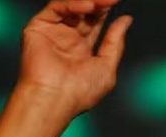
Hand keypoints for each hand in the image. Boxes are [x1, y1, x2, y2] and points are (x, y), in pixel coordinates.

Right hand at [18, 0, 131, 115]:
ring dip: (89, 2)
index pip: (95, 22)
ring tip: (103, 1)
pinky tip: (88, 5)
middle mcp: (67, 39)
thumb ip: (115, 42)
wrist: (55, 98)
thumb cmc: (81, 91)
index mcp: (82, 50)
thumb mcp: (107, 66)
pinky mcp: (38, 27)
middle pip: (84, 12)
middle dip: (99, 4)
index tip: (117, 1)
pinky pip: (56, 7)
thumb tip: (126, 20)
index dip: (105, 11)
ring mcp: (52, 32)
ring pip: (70, 6)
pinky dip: (72, 3)